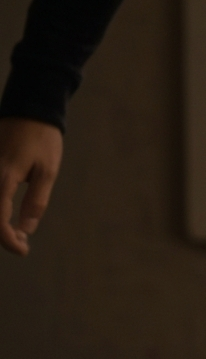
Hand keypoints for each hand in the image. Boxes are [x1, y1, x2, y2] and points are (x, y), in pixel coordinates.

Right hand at [0, 117, 63, 255]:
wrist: (29, 109)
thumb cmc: (42, 139)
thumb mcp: (47, 172)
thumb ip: (35, 201)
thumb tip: (25, 229)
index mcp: (3, 177)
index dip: (7, 239)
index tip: (23, 249)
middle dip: (1, 234)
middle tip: (22, 243)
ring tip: (16, 233)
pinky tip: (8, 217)